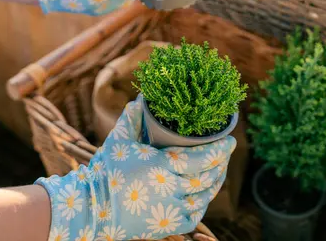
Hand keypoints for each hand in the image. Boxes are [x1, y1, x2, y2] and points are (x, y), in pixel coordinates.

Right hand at [36, 96, 235, 239]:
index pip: (202, 159)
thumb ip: (131, 118)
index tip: (231, 140)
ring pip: (205, 197)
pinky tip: (205, 192)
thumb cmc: (107, 172)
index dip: (220, 150)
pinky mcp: (168, 228)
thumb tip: (140, 99)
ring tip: (219, 169)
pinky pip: (196, 215)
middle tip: (227, 151)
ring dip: (216, 182)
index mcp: (162, 167)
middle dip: (222, 164)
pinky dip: (204, 202)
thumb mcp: (119, 141)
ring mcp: (170, 212)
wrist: (93, 209)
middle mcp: (170, 191)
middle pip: (208, 178)